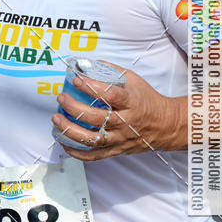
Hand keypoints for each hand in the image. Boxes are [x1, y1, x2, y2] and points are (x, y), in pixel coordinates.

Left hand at [51, 66, 183, 160]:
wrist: (164, 125)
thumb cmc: (146, 101)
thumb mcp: (134, 81)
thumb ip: (112, 72)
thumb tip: (87, 65)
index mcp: (131, 103)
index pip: (110, 95)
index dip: (92, 88)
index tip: (77, 80)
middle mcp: (125, 123)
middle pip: (97, 119)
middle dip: (74, 108)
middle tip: (61, 98)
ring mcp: (120, 139)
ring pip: (92, 139)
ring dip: (70, 131)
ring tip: (57, 120)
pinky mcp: (116, 150)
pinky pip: (94, 156)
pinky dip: (76, 152)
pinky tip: (64, 142)